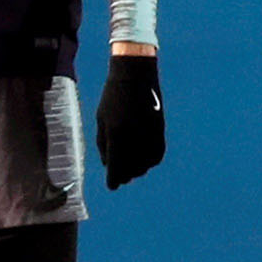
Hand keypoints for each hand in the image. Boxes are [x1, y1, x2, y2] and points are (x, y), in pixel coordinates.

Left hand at [94, 50, 164, 188]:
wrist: (136, 75)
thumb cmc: (113, 96)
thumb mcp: (101, 119)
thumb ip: (102, 144)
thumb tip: (107, 165)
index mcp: (117, 135)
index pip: (116, 168)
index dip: (113, 180)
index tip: (112, 185)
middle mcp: (135, 138)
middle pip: (131, 170)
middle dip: (124, 176)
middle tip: (120, 177)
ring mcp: (149, 134)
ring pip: (145, 165)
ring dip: (138, 169)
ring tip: (131, 168)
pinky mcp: (160, 130)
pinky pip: (157, 154)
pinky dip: (151, 161)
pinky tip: (144, 160)